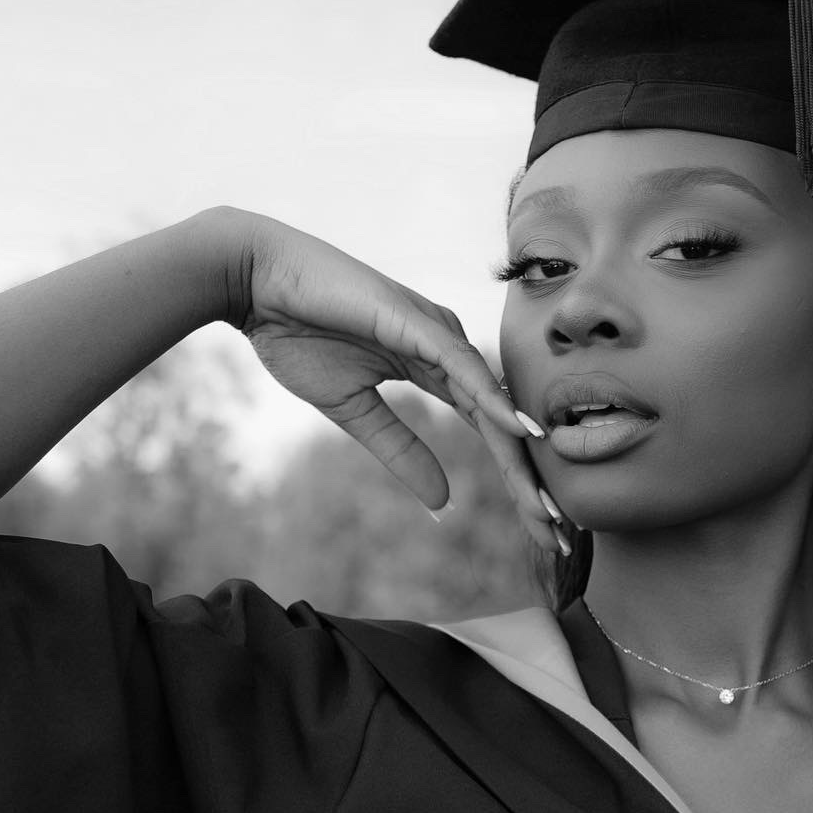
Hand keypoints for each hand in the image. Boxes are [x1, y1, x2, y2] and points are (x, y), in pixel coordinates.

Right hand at [228, 210, 560, 551]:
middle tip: (557, 532)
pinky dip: (492, 400)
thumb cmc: (299, 334)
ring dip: (520, 455)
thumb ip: (401, 451)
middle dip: (528, 481)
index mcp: (436, 369)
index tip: (538, 526)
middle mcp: (448, 349)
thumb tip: (443, 502)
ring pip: (491, 402)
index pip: (489, 432)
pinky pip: (461, 367)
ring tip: (545, 502)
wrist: (254, 280)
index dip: (515, 480)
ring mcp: (436, 332)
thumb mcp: (355, 412)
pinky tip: (520, 432)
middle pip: (502, 424)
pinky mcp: (414, 320)